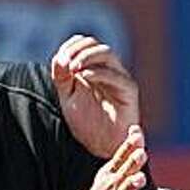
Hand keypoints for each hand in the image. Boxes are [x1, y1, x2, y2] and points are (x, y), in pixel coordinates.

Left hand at [51, 34, 140, 158]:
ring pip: (108, 54)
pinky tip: (84, 77)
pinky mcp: (129, 91)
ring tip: (73, 68)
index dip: (72, 46)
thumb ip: (62, 77)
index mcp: (94, 67)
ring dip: (87, 57)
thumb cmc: (87, 122)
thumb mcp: (67, 97)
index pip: (85, 43)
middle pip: (96, 45)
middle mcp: (109, 69)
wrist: (101, 145)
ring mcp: (120, 78)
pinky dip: (98, 72)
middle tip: (65, 63)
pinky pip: (116, 76)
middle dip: (78, 50)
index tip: (60, 59)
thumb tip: (60, 56)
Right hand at [74, 126, 151, 189]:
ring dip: (130, 187)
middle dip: (131, 164)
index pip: (119, 158)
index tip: (137, 135)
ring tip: (141, 179)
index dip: (128, 146)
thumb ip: (127, 153)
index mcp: (110, 176)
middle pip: (121, 175)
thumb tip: (136, 129)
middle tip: (141, 153)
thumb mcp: (113, 174)